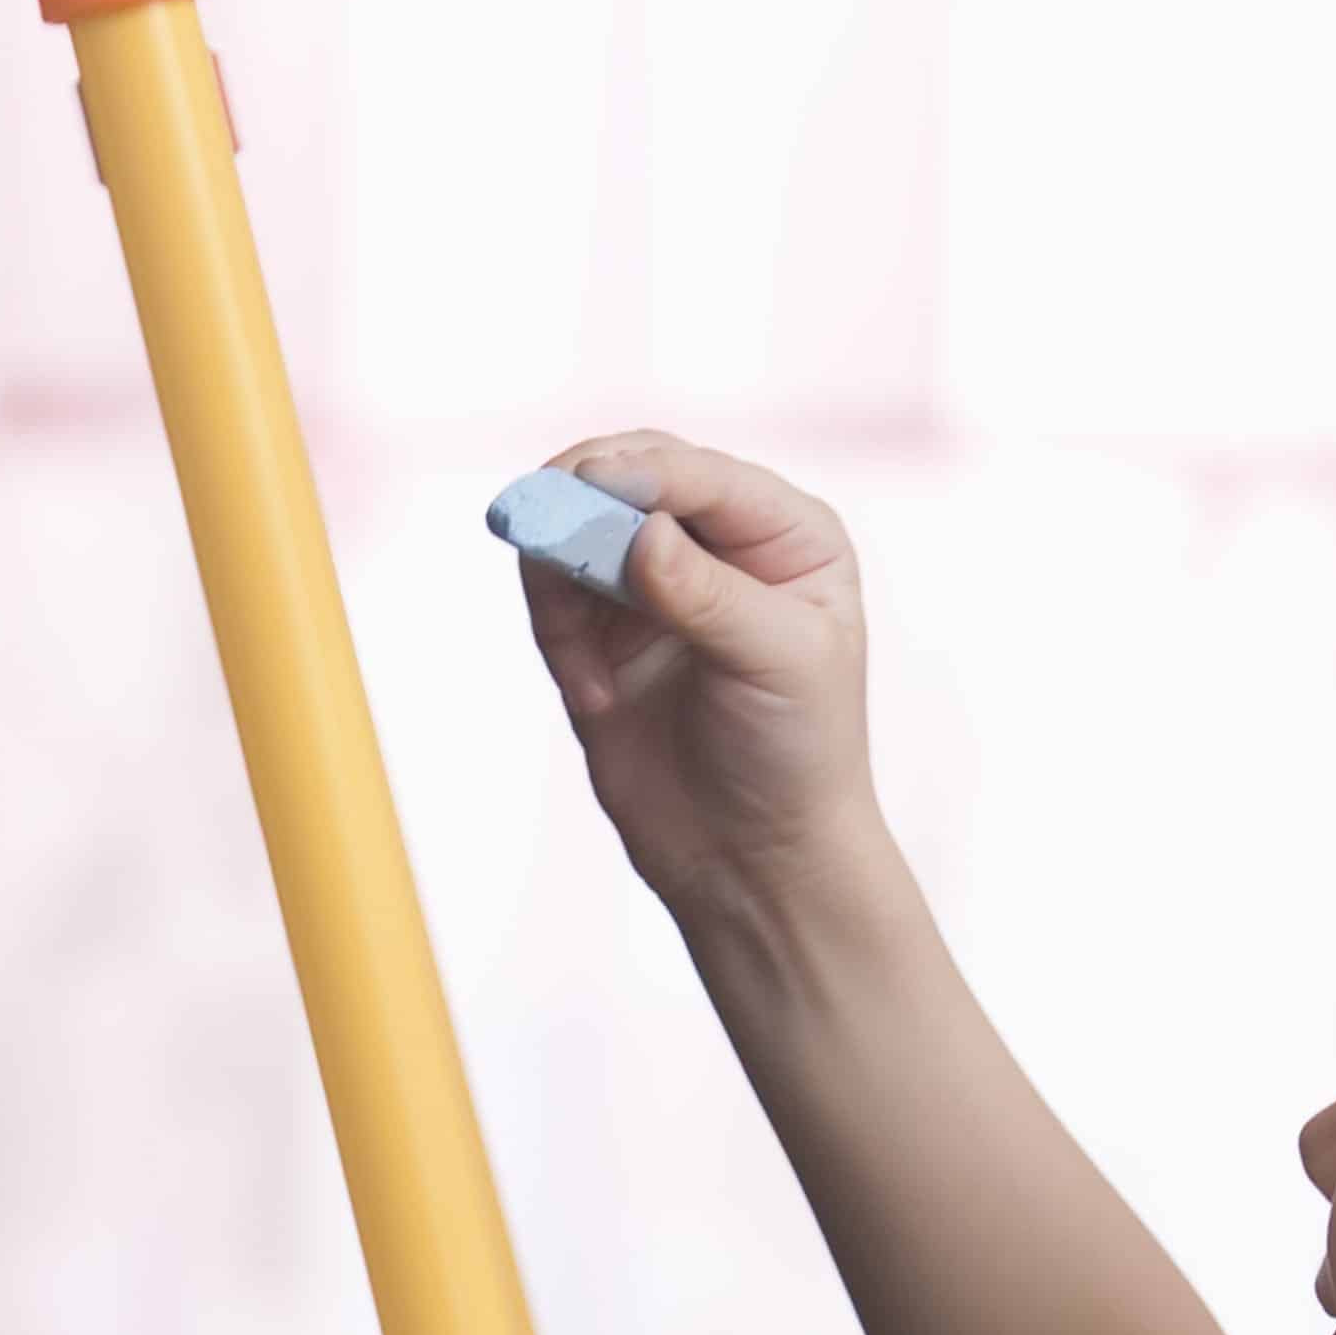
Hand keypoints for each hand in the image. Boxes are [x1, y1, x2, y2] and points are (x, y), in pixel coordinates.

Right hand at [516, 429, 891, 941]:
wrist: (755, 861)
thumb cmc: (797, 756)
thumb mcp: (775, 664)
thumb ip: (706, 593)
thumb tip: (642, 532)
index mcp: (786, 534)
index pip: (701, 476)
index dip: (641, 473)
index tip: (585, 482)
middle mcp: (719, 545)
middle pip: (629, 480)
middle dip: (581, 500)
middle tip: (538, 522)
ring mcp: (654, 587)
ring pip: (577, 531)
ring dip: (559, 570)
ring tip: (577, 650)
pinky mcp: (601, 635)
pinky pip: (552, 596)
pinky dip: (555, 629)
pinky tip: (594, 696)